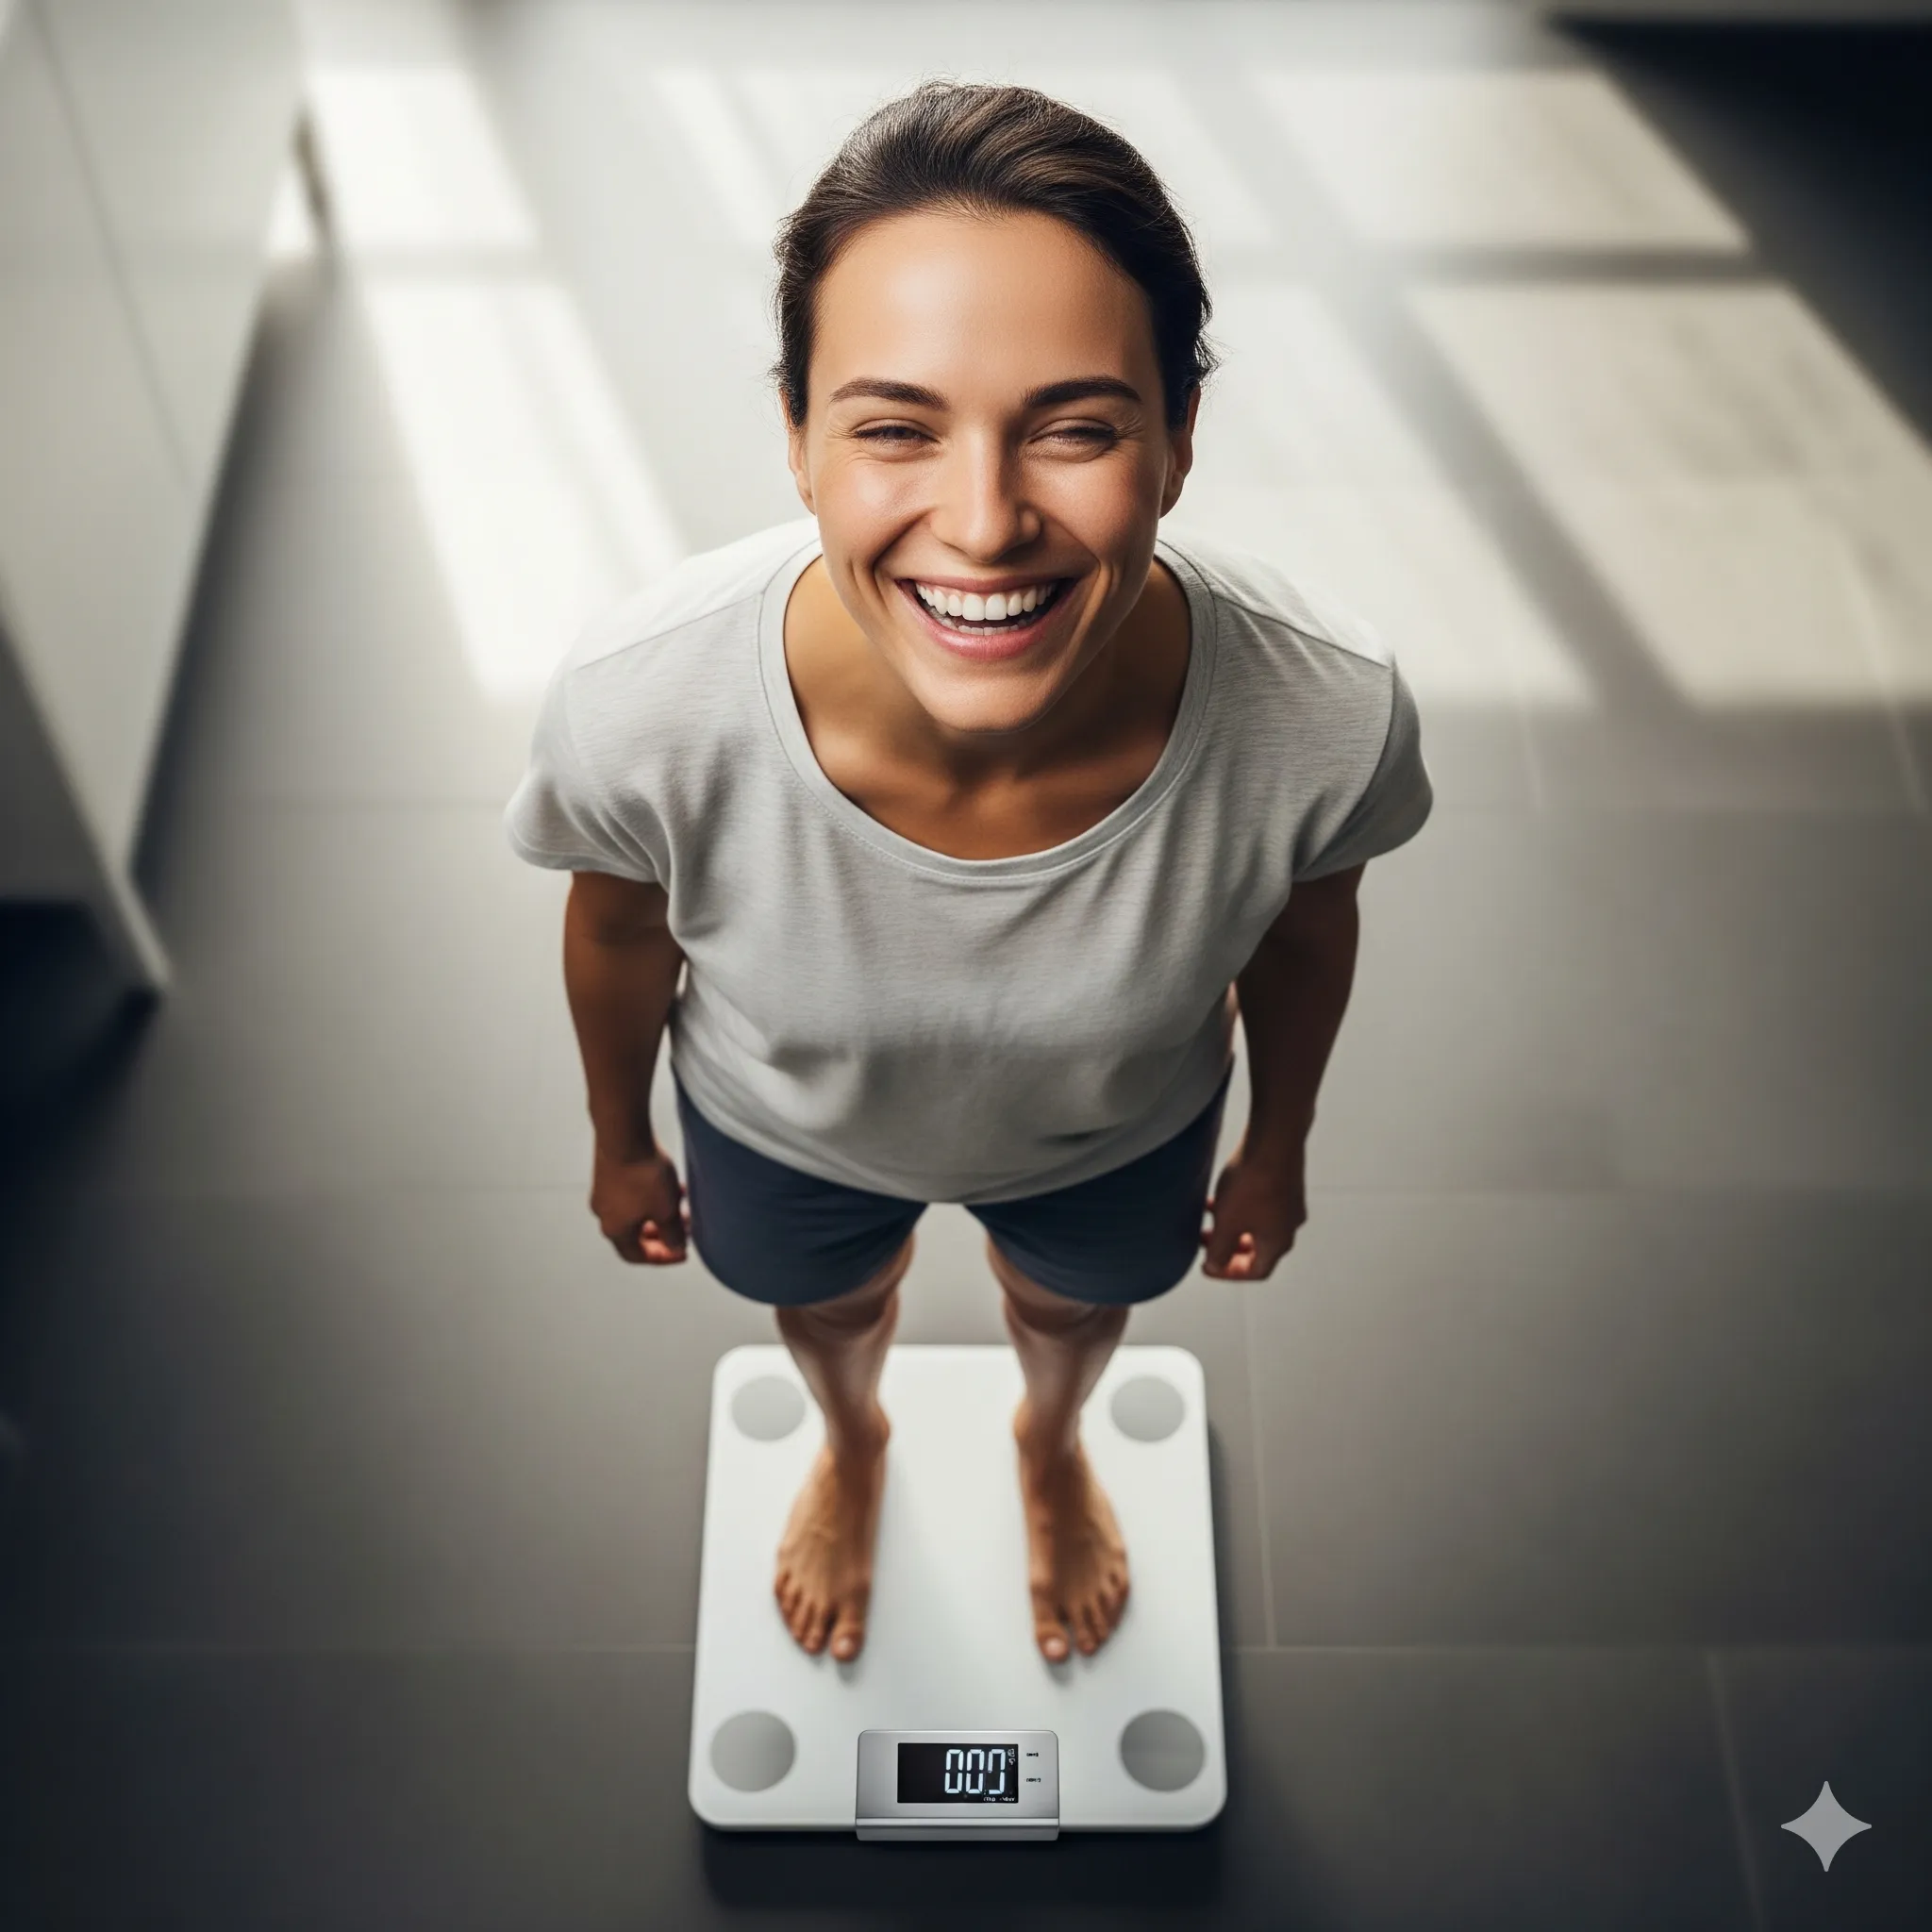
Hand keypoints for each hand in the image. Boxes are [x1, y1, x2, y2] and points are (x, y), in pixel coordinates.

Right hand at [590, 1140, 688, 1263]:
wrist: (624, 1135)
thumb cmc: (643, 1175)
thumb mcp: (666, 1210)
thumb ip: (672, 1233)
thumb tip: (676, 1246)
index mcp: (615, 1230)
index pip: (636, 1255)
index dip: (661, 1257)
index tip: (682, 1252)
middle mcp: (604, 1213)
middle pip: (635, 1234)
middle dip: (663, 1234)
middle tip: (685, 1231)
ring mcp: (604, 1192)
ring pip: (637, 1211)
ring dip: (660, 1213)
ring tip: (684, 1207)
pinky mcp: (609, 1172)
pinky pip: (633, 1193)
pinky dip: (653, 1196)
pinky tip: (674, 1186)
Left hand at [1200, 1142, 1306, 1280]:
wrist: (1274, 1140)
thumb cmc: (1251, 1185)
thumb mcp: (1227, 1223)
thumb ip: (1219, 1251)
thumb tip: (1215, 1266)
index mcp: (1278, 1243)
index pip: (1257, 1271)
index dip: (1229, 1273)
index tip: (1207, 1266)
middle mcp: (1289, 1226)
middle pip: (1259, 1249)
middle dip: (1229, 1248)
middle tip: (1206, 1241)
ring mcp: (1291, 1204)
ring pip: (1258, 1225)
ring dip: (1233, 1226)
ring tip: (1209, 1217)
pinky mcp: (1286, 1182)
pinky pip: (1262, 1205)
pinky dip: (1241, 1208)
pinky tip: (1221, 1193)